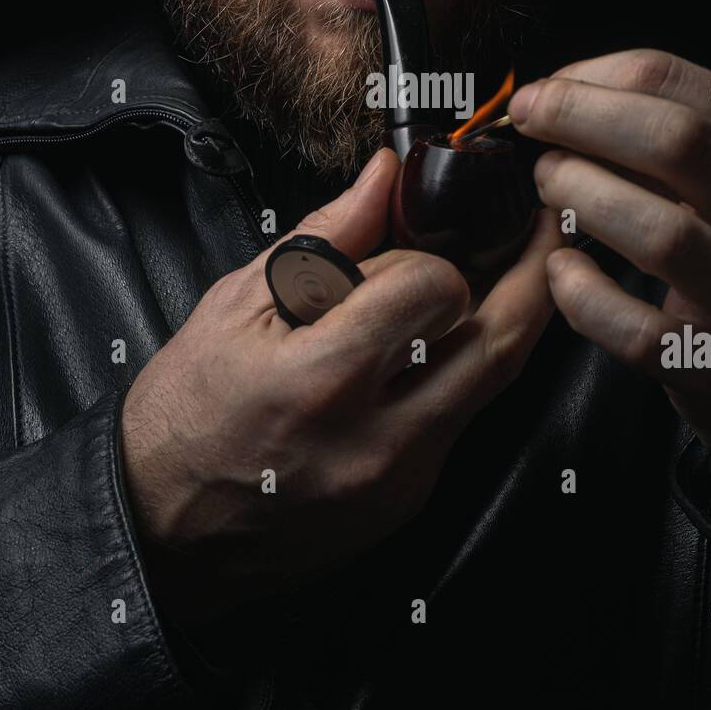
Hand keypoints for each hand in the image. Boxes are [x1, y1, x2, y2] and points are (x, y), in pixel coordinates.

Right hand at [120, 147, 560, 625]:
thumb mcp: (234, 308)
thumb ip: (324, 238)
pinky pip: (462, 420)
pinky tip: (448, 343)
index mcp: (322, 379)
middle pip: (498, 342)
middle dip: (535, 275)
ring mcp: (401, 479)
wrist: (165, 534)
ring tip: (515, 274)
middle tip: (546, 228)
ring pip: (494, 383)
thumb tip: (385, 175)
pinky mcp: (409, 502)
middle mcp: (377, 438)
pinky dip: (467, 371)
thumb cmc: (186, 414)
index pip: (432, 290)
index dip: (430, 255)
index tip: (411, 246)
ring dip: (513, 321)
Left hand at [509, 49, 710, 459]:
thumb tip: (568, 97)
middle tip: (530, 123)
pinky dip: (585, 298)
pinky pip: (637, 331)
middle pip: (674, 142)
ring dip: (584, 198)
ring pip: (660, 234)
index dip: (590, 78)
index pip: (677, 83)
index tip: (545, 91)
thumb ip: (675, 139)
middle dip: (580, 117)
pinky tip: (562, 272)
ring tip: (550, 188)